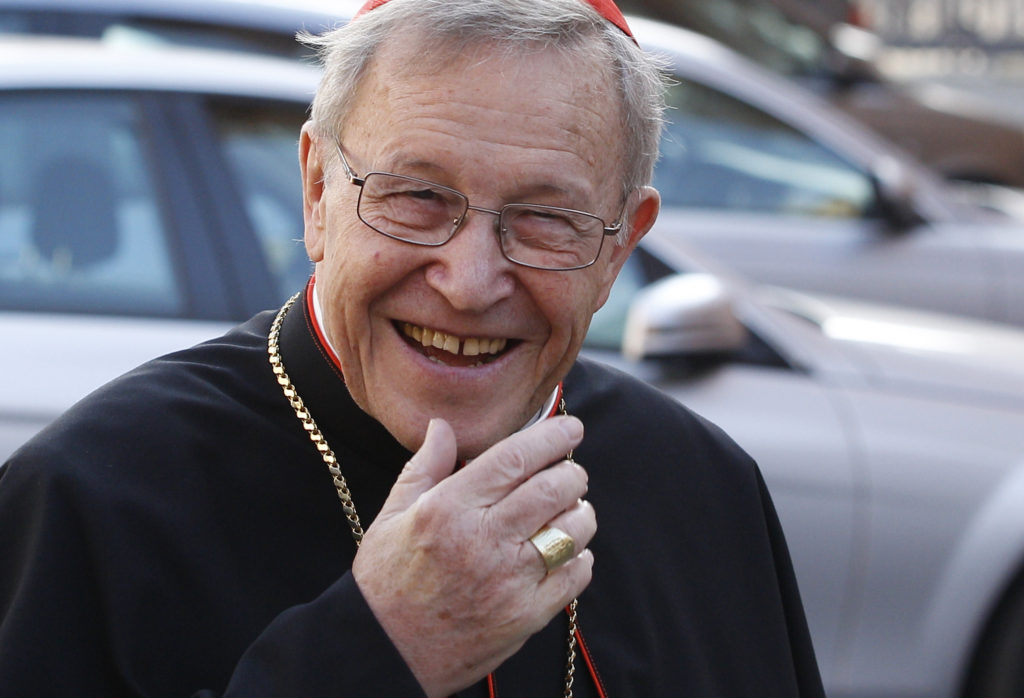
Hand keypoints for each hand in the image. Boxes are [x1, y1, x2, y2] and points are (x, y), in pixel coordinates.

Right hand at [351, 416, 595, 697]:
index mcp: (450, 508)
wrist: (385, 652)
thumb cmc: (386, 582)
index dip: (552, 436)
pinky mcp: (527, 615)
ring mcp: (510, 579)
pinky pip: (575, 575)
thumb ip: (424, 467)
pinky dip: (580, 557)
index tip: (571, 428)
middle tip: (570, 473)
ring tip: (569, 511)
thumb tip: (443, 426)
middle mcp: (484, 539)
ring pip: (573, 530)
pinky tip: (565, 552)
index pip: (516, 457)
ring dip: (580, 513)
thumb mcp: (392, 516)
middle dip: (573, 473)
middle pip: (555, 488)